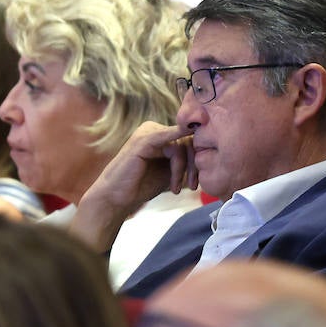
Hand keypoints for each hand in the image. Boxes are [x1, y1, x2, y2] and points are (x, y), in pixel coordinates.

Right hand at [69, 121, 196, 252]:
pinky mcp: (143, 140)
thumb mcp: (170, 172)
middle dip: (193, 165)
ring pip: (181, 144)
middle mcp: (154, 129)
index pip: (189, 139)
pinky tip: (183, 157)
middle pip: (188, 140)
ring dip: (182, 169)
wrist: (117, 197)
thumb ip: (185, 161)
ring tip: (176, 188)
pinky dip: (178, 146)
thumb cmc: (142, 186)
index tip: (195, 182)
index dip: (196, 160)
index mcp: (160, 134)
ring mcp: (147, 132)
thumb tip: (208, 156)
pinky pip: (167, 139)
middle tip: (192, 186)